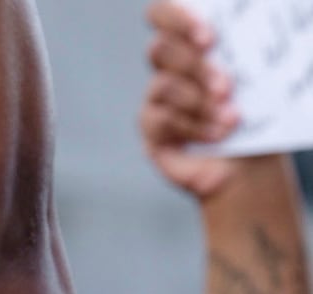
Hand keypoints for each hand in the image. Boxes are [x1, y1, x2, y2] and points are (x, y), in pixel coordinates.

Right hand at [140, 1, 243, 197]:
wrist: (249, 163)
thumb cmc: (255, 115)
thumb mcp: (255, 76)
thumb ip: (240, 50)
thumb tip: (246, 30)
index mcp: (191, 42)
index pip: (162, 13)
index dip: (176, 17)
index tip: (209, 38)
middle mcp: (169, 66)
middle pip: (159, 49)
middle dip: (195, 67)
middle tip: (226, 86)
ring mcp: (156, 98)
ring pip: (162, 85)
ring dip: (200, 101)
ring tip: (231, 117)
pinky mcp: (152, 129)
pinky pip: (162, 120)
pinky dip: (195, 127)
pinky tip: (218, 134)